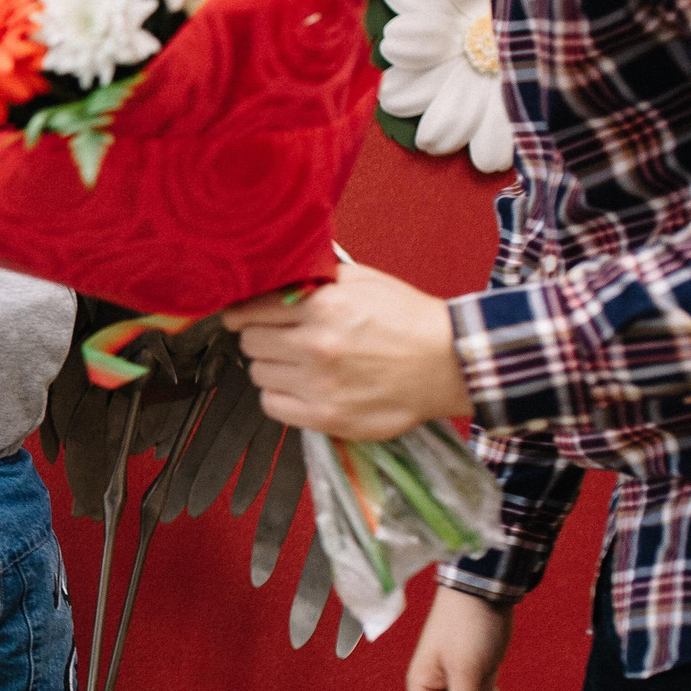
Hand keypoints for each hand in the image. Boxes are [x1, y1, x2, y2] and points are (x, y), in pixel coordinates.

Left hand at [222, 263, 473, 440]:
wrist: (449, 363)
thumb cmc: (407, 320)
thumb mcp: (363, 281)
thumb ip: (315, 277)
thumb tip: (273, 274)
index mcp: (323, 306)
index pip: (249, 309)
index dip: (242, 312)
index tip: (241, 316)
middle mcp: (316, 345)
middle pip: (250, 342)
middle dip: (261, 338)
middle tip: (281, 338)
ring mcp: (319, 384)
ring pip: (258, 374)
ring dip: (272, 367)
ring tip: (299, 363)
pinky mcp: (326, 416)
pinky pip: (271, 405)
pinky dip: (280, 396)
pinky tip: (301, 387)